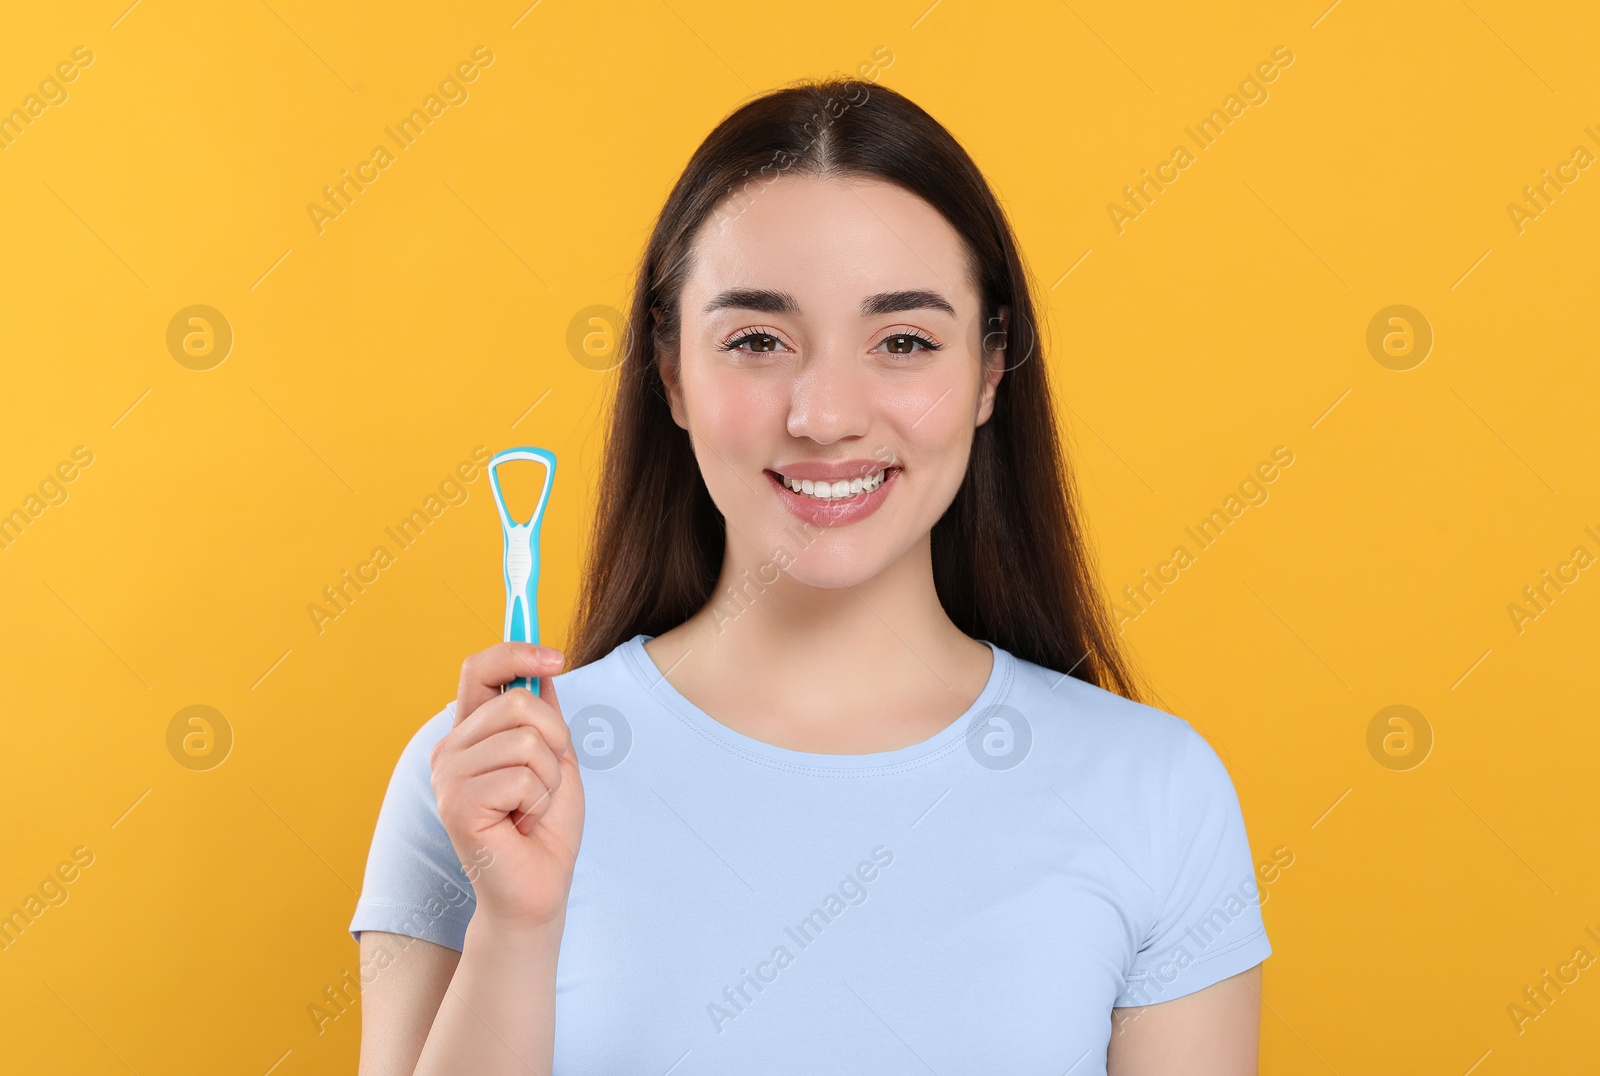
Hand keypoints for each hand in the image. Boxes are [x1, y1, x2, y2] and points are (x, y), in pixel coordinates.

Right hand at [428, 643, 584, 934]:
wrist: (537, 890)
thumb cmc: (544, 827)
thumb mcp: (554, 756)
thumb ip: (543, 713)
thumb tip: (542, 665)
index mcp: (469, 733)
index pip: (479, 669)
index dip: (517, 651)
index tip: (557, 658)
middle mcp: (450, 750)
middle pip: (518, 702)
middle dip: (554, 739)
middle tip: (545, 781)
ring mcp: (448, 777)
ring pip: (526, 740)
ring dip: (549, 776)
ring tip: (531, 807)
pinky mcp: (457, 805)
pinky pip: (523, 776)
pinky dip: (540, 800)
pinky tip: (521, 824)